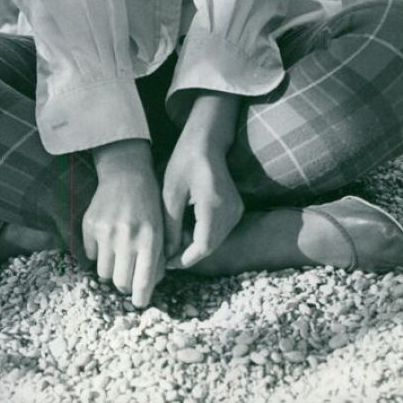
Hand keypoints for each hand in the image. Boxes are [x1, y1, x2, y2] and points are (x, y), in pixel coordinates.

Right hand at [83, 139, 164, 307]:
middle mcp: (127, 236)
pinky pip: (91, 256)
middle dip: (125, 284)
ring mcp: (106, 231)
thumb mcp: (161, 230)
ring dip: (111, 268)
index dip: (140, 299)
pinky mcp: (89, 225)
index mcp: (149, 239)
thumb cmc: (149, 205)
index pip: (142, 282)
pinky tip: (107, 237)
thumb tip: (146, 288)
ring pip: (103, 273)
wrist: (126, 174)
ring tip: (118, 253)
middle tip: (128, 275)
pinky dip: (99, 252)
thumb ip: (157, 259)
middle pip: (120, 283)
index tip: (139, 303)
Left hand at [162, 93, 243, 269]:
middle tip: (166, 254)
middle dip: (187, 253)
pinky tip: (186, 229)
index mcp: (213, 204)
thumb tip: (166, 254)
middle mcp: (230, 210)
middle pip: (210, 246)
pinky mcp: (236, 209)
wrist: (207, 141)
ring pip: (215, 241)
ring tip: (173, 240)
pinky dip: (203, 236)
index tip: (166, 262)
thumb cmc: (185, 161)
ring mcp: (236, 210)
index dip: (184, 258)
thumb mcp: (170, 193)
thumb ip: (169, 225)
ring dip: (195, 245)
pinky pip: (219, 232)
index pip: (203, 245)